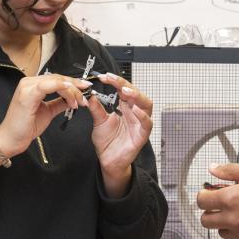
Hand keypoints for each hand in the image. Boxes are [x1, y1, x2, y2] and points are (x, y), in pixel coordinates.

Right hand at [0, 74, 90, 156]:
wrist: (11, 139)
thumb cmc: (25, 127)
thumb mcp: (48, 112)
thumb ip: (59, 103)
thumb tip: (72, 98)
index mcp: (32, 85)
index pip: (57, 79)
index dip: (72, 82)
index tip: (85, 89)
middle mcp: (28, 83)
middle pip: (58, 78)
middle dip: (75, 86)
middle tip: (87, 94)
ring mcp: (27, 87)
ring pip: (56, 81)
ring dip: (71, 90)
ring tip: (80, 101)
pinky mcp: (27, 95)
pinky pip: (48, 86)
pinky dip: (62, 89)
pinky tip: (71, 97)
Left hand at [86, 72, 152, 194]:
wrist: (108, 160)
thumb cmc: (107, 141)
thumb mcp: (99, 121)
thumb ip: (96, 108)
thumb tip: (90, 94)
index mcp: (125, 107)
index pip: (123, 89)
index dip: (115, 81)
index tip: (104, 77)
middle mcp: (135, 112)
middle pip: (136, 93)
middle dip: (125, 85)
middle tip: (113, 80)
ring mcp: (140, 123)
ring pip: (146, 105)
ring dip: (137, 96)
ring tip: (125, 91)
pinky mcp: (142, 135)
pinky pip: (147, 123)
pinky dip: (143, 116)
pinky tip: (135, 110)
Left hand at [195, 163, 238, 238]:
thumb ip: (229, 171)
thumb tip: (213, 169)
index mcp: (231, 199)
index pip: (201, 202)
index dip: (203, 195)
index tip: (208, 192)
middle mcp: (235, 219)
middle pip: (205, 221)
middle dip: (210, 210)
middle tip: (220, 202)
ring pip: (221, 232)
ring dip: (224, 222)